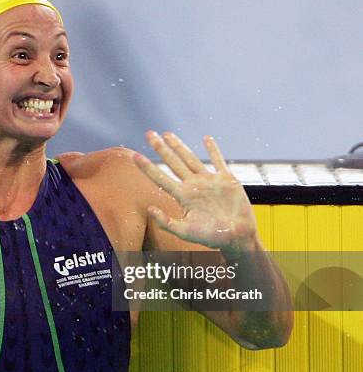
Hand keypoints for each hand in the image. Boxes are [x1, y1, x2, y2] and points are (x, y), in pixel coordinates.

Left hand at [133, 131, 257, 252]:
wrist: (237, 237)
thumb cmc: (212, 237)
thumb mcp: (185, 232)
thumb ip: (166, 222)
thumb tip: (149, 210)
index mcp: (183, 196)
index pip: (160, 178)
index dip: (147, 167)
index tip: (134, 155)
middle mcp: (193, 186)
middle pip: (173, 163)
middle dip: (161, 148)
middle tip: (149, 134)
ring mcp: (209, 181)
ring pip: (191, 158)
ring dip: (179, 146)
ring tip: (167, 133)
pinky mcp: (226, 180)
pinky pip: (218, 161)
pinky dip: (213, 149)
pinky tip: (206, 138)